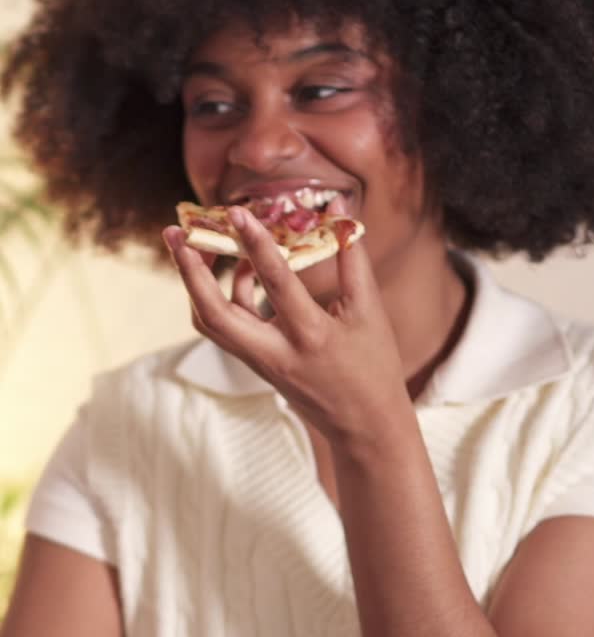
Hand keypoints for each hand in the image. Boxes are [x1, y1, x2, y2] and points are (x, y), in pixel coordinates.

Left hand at [163, 204, 412, 450]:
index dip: (256, 244)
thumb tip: (339, 211)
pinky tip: (239, 266)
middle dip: (188, 272)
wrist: (363, 425)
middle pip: (213, 315)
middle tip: (176, 232)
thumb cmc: (373, 365)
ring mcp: (260, 361)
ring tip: (195, 242)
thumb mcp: (369, 311)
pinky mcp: (256, 363)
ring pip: (210, 322)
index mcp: (311, 336)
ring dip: (196, 282)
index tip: (238, 212)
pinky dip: (224, 293)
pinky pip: (226, 326)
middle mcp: (275, 352)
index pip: (276, 283)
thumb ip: (352, 259)